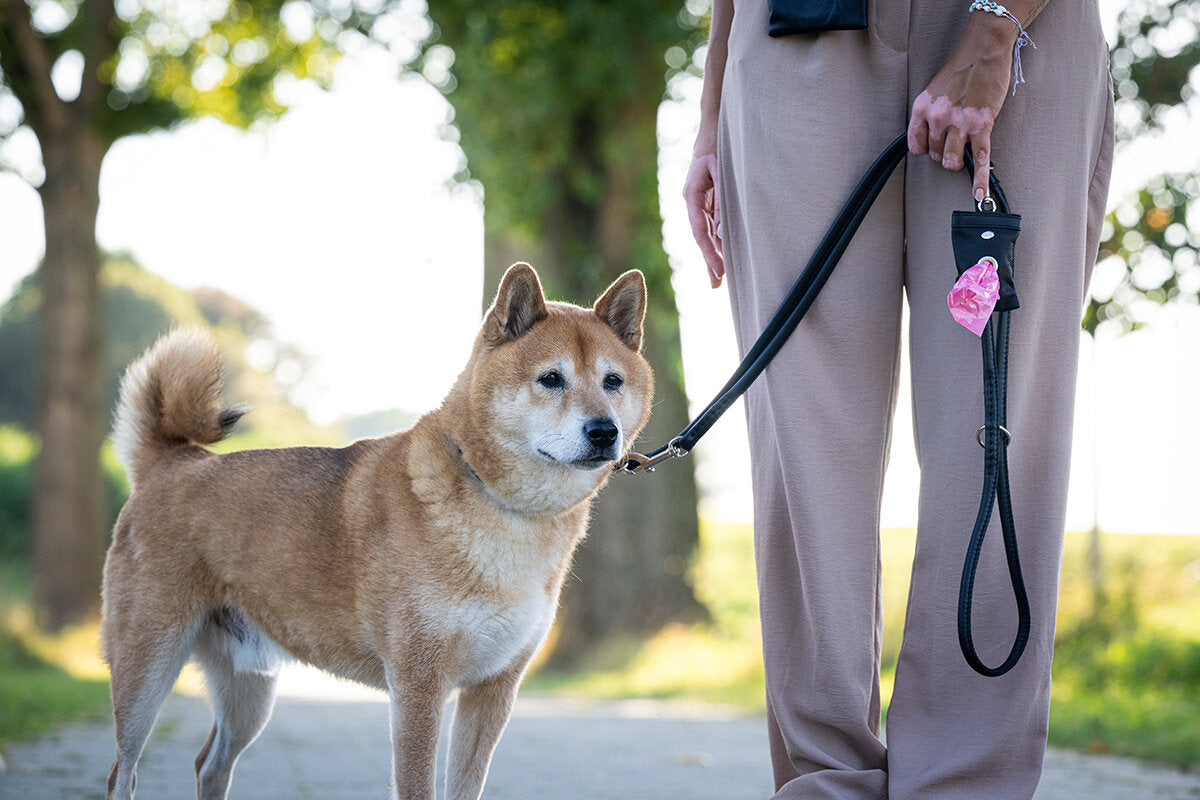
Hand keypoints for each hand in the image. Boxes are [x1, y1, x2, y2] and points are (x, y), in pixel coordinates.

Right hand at [683, 152, 723, 287]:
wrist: (712, 126)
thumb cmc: (718, 145)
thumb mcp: (722, 170)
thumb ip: (722, 201)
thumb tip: (723, 231)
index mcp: (691, 194)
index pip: (699, 230)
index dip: (708, 253)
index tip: (719, 271)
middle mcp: (692, 200)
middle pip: (700, 236)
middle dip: (709, 260)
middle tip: (716, 284)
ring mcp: (698, 200)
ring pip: (705, 231)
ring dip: (713, 251)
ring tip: (719, 276)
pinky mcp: (706, 198)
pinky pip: (710, 222)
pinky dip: (716, 238)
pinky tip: (722, 252)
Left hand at [907, 19, 1015, 200]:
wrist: (982, 53)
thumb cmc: (959, 72)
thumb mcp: (932, 93)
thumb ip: (927, 116)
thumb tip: (927, 139)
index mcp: (922, 109)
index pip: (915, 147)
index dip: (924, 150)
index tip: (932, 146)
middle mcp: (938, 118)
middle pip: (934, 155)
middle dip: (943, 152)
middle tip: (954, 139)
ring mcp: (960, 124)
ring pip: (951, 161)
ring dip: (956, 162)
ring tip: (962, 153)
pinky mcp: (982, 127)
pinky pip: (979, 159)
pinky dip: (980, 179)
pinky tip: (979, 193)